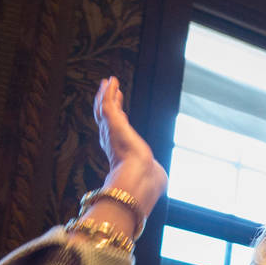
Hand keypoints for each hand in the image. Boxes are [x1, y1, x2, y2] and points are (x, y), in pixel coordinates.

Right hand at [90, 77, 167, 224]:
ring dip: (105, 94)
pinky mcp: (112, 121)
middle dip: (106, 104)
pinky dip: (108, 90)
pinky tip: (111, 81)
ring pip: (103, 107)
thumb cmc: (144, 182)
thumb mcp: (148, 174)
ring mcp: (109, 130)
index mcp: (117, 152)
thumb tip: (163, 183)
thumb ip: (152, 175)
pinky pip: (107, 101)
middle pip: (104, 117)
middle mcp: (110, 140)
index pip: (114, 132)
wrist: (138, 179)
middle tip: (108, 91)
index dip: (116, 120)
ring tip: (108, 82)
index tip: (120, 112)